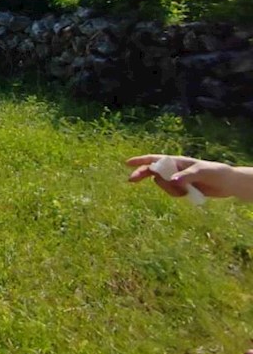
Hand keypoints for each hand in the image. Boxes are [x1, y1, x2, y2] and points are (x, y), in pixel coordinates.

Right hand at [126, 154, 252, 200]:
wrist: (226, 184)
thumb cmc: (214, 172)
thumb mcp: (201, 172)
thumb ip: (186, 176)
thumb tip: (172, 181)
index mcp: (176, 161)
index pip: (155, 159)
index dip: (141, 161)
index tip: (127, 163)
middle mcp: (173, 169)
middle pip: (152, 172)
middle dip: (141, 175)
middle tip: (131, 180)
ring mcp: (176, 179)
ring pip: (162, 185)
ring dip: (169, 189)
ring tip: (184, 190)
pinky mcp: (181, 189)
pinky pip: (171, 193)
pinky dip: (177, 194)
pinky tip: (187, 193)